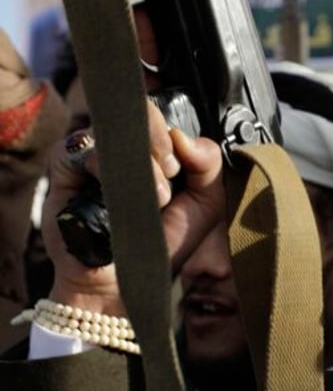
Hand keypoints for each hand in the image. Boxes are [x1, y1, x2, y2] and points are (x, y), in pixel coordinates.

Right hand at [42, 99, 223, 315]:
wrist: (125, 278)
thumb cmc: (161, 239)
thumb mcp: (204, 202)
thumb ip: (209, 163)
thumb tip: (182, 133)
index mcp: (156, 148)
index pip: (165, 114)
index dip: (175, 129)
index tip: (185, 160)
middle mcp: (124, 145)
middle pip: (142, 112)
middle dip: (162, 139)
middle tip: (172, 170)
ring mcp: (93, 152)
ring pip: (116, 130)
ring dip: (142, 161)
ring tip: (156, 194)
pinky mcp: (65, 165)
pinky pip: (83, 148)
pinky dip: (106, 165)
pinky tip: (121, 192)